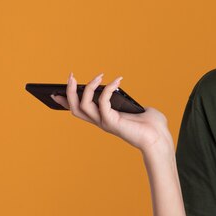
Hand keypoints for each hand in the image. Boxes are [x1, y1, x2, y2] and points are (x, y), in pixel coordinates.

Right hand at [51, 72, 172, 152]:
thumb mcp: (138, 109)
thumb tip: (121, 89)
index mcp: (106, 119)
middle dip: (69, 92)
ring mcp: (105, 123)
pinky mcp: (111, 122)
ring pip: (83, 106)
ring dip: (87, 88)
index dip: (66, 102)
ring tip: (98, 76)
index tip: (55, 92)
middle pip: (75, 108)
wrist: (161, 138)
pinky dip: (108, 89)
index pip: (81, 111)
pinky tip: (117, 81)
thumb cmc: (154, 125)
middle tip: (70, 77)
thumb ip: (128, 101)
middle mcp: (102, 122)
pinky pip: (103, 101)